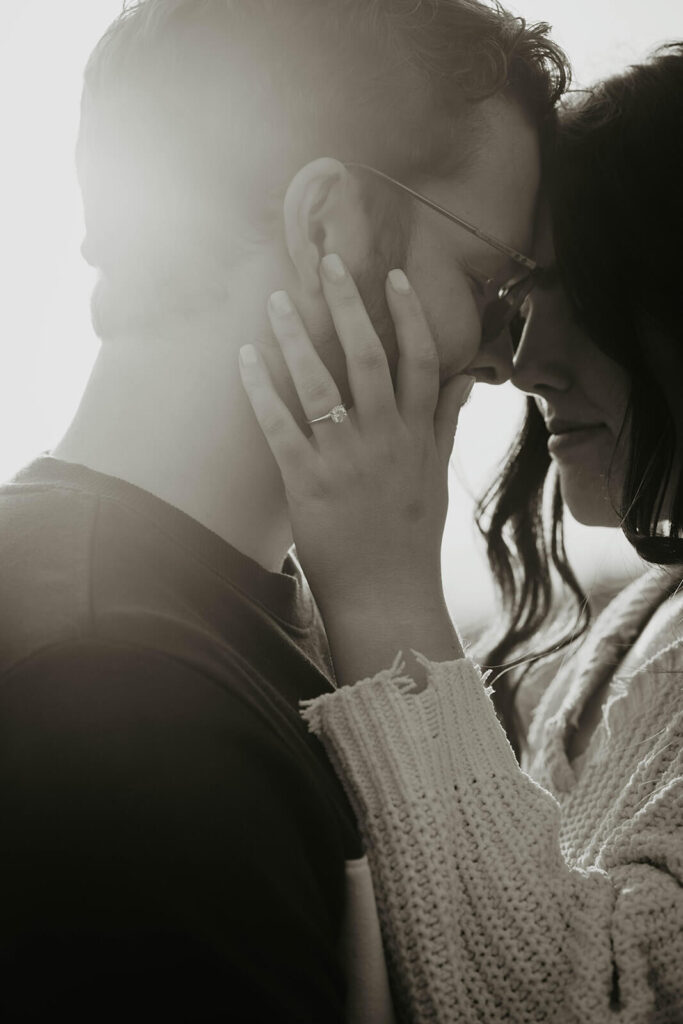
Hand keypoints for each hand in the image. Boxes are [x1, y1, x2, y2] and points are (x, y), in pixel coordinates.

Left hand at [239, 255, 472, 681]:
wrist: (389, 595)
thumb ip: (445, 421)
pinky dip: (263, 388)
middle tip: (329, 264)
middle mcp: (385, 438)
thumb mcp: (437, 474)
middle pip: (368, 357)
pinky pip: (281, 425)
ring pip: (322, 383)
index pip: (420, 359)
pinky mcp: (309, 481)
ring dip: (297, 337)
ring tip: (277, 301)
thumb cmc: (412, 537)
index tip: (393, 276)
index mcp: (416, 434)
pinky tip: (246, 357)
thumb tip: (466, 378)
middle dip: (348, 306)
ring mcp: (346, 459)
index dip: (407, 315)